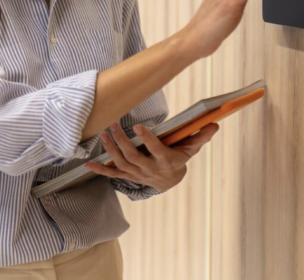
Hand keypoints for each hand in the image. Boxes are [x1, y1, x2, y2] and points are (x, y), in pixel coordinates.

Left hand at [84, 122, 220, 191]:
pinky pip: (112, 174)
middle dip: (122, 142)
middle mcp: (150, 169)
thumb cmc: (179, 158)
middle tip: (113, 125)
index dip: (147, 140)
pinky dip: (100, 170)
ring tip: (104, 134)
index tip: (138, 127)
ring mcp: (137, 174)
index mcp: (165, 161)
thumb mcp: (191, 148)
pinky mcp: (128, 176)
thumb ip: (200, 136)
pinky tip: (88, 164)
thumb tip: (214, 124)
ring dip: (110, 150)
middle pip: (134, 157)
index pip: (156, 150)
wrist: (169, 180)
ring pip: (122, 164)